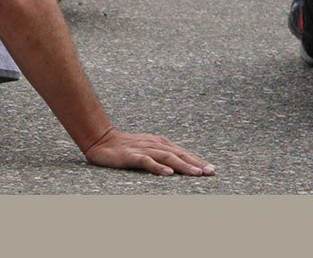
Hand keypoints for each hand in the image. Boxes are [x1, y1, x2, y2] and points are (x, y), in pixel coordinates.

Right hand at [83, 128, 215, 175]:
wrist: (100, 139)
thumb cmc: (124, 147)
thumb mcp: (146, 149)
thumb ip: (161, 155)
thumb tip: (178, 166)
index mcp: (159, 143)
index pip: (182, 152)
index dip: (197, 160)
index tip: (212, 169)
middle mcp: (154, 144)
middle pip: (179, 154)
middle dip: (196, 163)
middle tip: (211, 172)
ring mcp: (143, 149)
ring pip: (167, 157)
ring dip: (183, 165)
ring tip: (196, 173)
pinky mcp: (131, 155)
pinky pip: (147, 161)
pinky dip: (158, 167)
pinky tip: (168, 173)